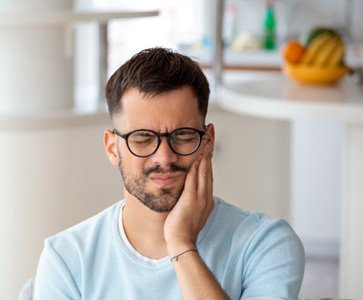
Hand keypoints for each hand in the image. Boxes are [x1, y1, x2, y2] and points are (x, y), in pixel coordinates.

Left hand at [164, 140, 213, 256]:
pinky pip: (195, 178)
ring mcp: (200, 196)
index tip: (208, 142)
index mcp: (205, 197)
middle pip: (208, 166)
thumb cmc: (181, 228)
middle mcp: (206, 194)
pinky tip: (198, 153)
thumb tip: (186, 188)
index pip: (207, 171)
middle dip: (209, 147)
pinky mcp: (192, 199)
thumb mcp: (188, 209)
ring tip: (206, 136)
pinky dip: (198, 164)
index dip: (208, 155)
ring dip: (205, 151)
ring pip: (204, 169)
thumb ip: (189, 197)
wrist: (181, 242)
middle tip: (210, 131)